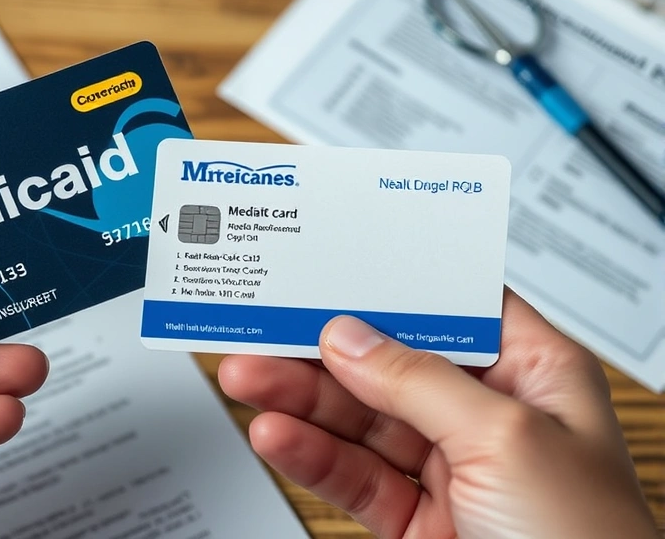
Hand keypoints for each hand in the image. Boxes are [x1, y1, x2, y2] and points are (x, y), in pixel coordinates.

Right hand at [219, 289, 656, 538]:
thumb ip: (421, 382)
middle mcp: (490, 418)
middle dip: (321, 348)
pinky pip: (353, 476)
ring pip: (359, 421)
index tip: (330, 270)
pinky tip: (276, 435)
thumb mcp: (508, 441)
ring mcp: (449, 470)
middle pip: (389, 364)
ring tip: (247, 377)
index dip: (390, 286)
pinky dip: (311, 457)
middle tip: (262, 328)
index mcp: (536, 376)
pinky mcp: (416, 520)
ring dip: (300, 399)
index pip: (452, 309)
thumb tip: (353, 338)